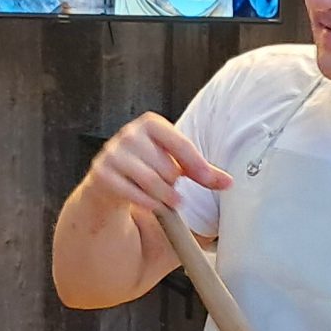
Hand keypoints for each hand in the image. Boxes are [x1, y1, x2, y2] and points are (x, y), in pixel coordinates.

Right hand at [81, 112, 230, 221]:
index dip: (197, 165)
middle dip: (173, 183)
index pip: (180, 143)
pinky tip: (152, 206)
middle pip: (165, 165)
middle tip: (172, 190)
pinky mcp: (101, 174)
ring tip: (169, 202)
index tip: (210, 181)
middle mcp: (129, 134)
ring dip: (164, 196)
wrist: (107, 188)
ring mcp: (112, 153)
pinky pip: (131, 192)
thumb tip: (228, 182)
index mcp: (151, 124)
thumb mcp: (176, 168)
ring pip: (149, 180)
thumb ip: (202, 173)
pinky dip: (146, 202)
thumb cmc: (147, 173)